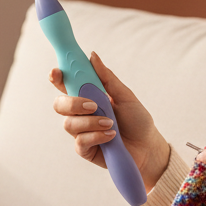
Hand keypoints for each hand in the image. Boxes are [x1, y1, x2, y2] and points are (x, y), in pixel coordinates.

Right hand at [50, 52, 170, 192]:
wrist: (148, 148)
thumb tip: (92, 56)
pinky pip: (80, 141)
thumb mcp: (125, 96)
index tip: (57, 72)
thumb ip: (107, 78)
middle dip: (72, 103)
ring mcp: (81, 132)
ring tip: (110, 124)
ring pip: (69, 124)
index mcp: (88, 97)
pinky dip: (96, 136)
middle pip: (59, 105)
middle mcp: (80, 114)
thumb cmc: (137, 121)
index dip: (57, 77)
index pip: (66, 85)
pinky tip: (110, 136)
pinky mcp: (85, 149)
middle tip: (93, 105)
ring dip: (91, 122)